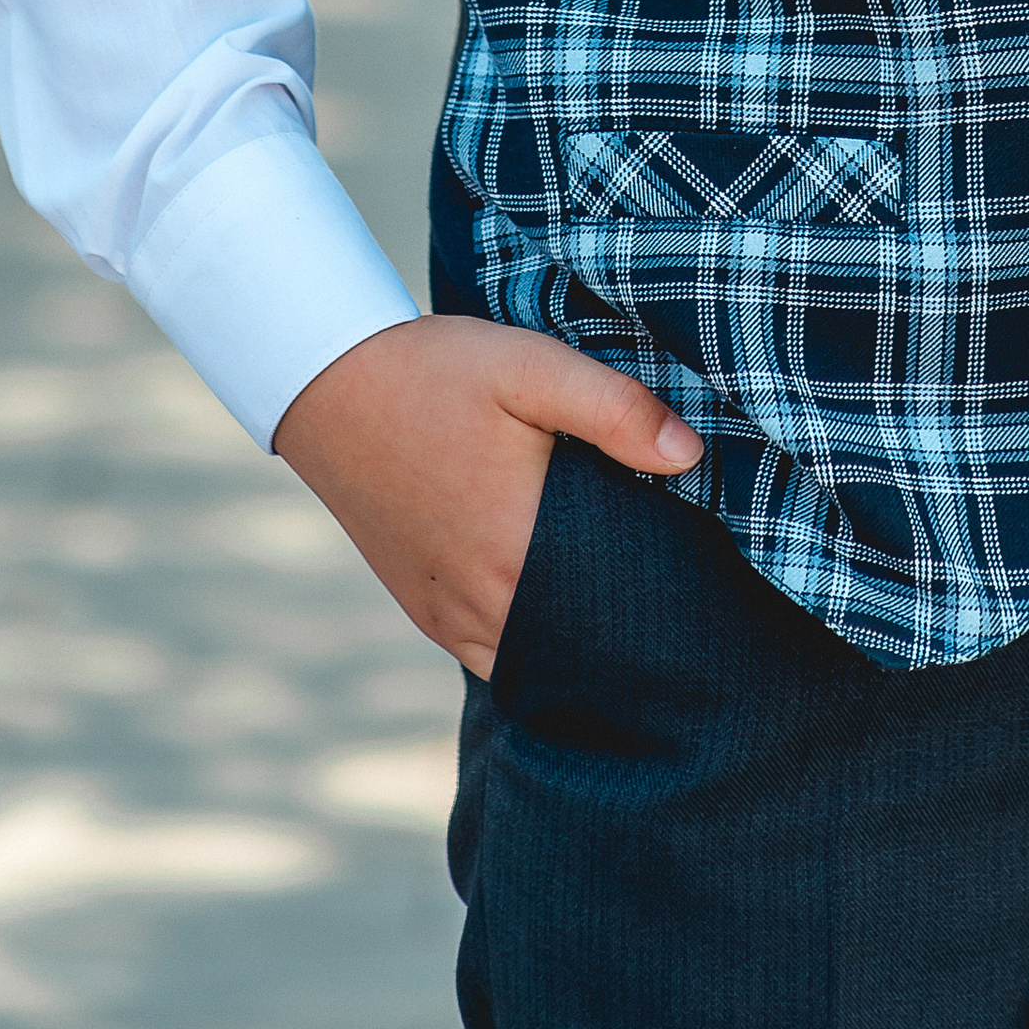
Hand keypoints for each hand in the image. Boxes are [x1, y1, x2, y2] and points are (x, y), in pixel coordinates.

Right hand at [272, 315, 702, 676]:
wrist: (329, 380)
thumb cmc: (436, 371)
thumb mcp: (531, 367)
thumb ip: (614, 411)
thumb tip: (690, 455)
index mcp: (516, 550)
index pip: (613, 613)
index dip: (660, 609)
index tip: (700, 594)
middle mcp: (480, 601)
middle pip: (576, 649)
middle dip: (624, 634)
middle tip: (678, 608)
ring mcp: (445, 613)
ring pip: (532, 660)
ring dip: (575, 644)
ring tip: (623, 608)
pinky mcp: (422, 608)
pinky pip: (490, 653)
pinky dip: (528, 645)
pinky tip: (559, 610)